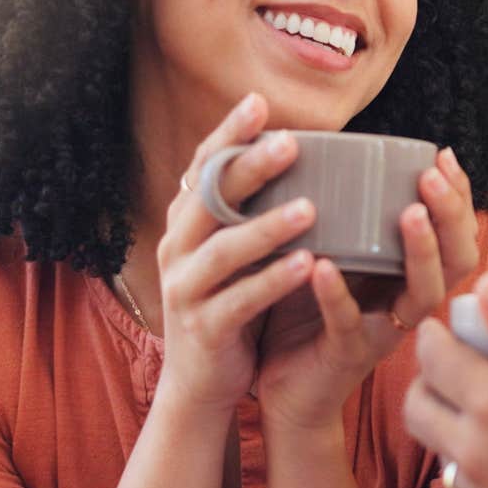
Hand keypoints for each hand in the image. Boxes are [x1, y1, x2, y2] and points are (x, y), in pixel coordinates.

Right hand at [152, 94, 319, 413]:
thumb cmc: (228, 304)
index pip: (203, 168)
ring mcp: (185, 290)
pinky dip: (273, 281)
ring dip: (266, 227)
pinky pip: (240, 300)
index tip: (258, 102)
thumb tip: (290, 151)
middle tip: (291, 144)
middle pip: (210, 199)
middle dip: (249, 168)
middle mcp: (176, 249)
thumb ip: (247, 210)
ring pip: (224, 251)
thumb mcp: (232, 251)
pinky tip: (308, 265)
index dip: (228, 134)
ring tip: (310, 208)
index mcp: (185, 224)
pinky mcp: (204, 329)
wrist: (199, 385)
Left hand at [255, 148, 478, 433]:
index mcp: (410, 276)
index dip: (458, 197)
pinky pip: (348, 322)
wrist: (285, 388)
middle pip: (457, 261)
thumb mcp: (334, 255)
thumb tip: (336, 149)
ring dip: (420, 250)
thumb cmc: (308, 313)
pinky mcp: (348, 353)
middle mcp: (409, 303)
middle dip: (451, 215)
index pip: (456, 234)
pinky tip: (324, 265)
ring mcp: (383, 331)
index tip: (445, 156)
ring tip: (408, 213)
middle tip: (432, 177)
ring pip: (423, 293)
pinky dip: (337, 293)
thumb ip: (346, 218)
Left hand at [404, 273, 487, 487]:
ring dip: (447, 420)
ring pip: (437, 446)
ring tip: (482, 405)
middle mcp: (472, 450)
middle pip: (417, 406)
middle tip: (454, 364)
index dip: (435, 335)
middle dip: (427, 378)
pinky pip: (464, 482)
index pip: (431, 357)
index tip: (447, 327)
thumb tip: (487, 285)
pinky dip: (471, 460)